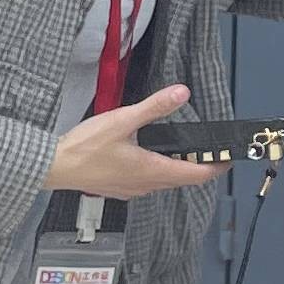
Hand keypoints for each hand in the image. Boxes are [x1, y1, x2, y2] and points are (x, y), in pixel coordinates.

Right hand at [48, 82, 214, 199]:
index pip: (196, 175)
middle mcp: (146, 185)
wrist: (55, 167)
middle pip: (183, 180)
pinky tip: (149, 157)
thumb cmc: (85, 148)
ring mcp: (133, 189)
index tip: (227, 159)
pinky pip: (148, 183)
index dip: (215, 167)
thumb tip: (181, 93)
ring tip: (183, 151)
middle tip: (209, 152)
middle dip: (199, 167)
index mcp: (152, 170)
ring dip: (178, 169)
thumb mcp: (123, 119)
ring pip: (165, 182)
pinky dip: (159, 172)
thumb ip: (155, 107)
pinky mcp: (120, 189)